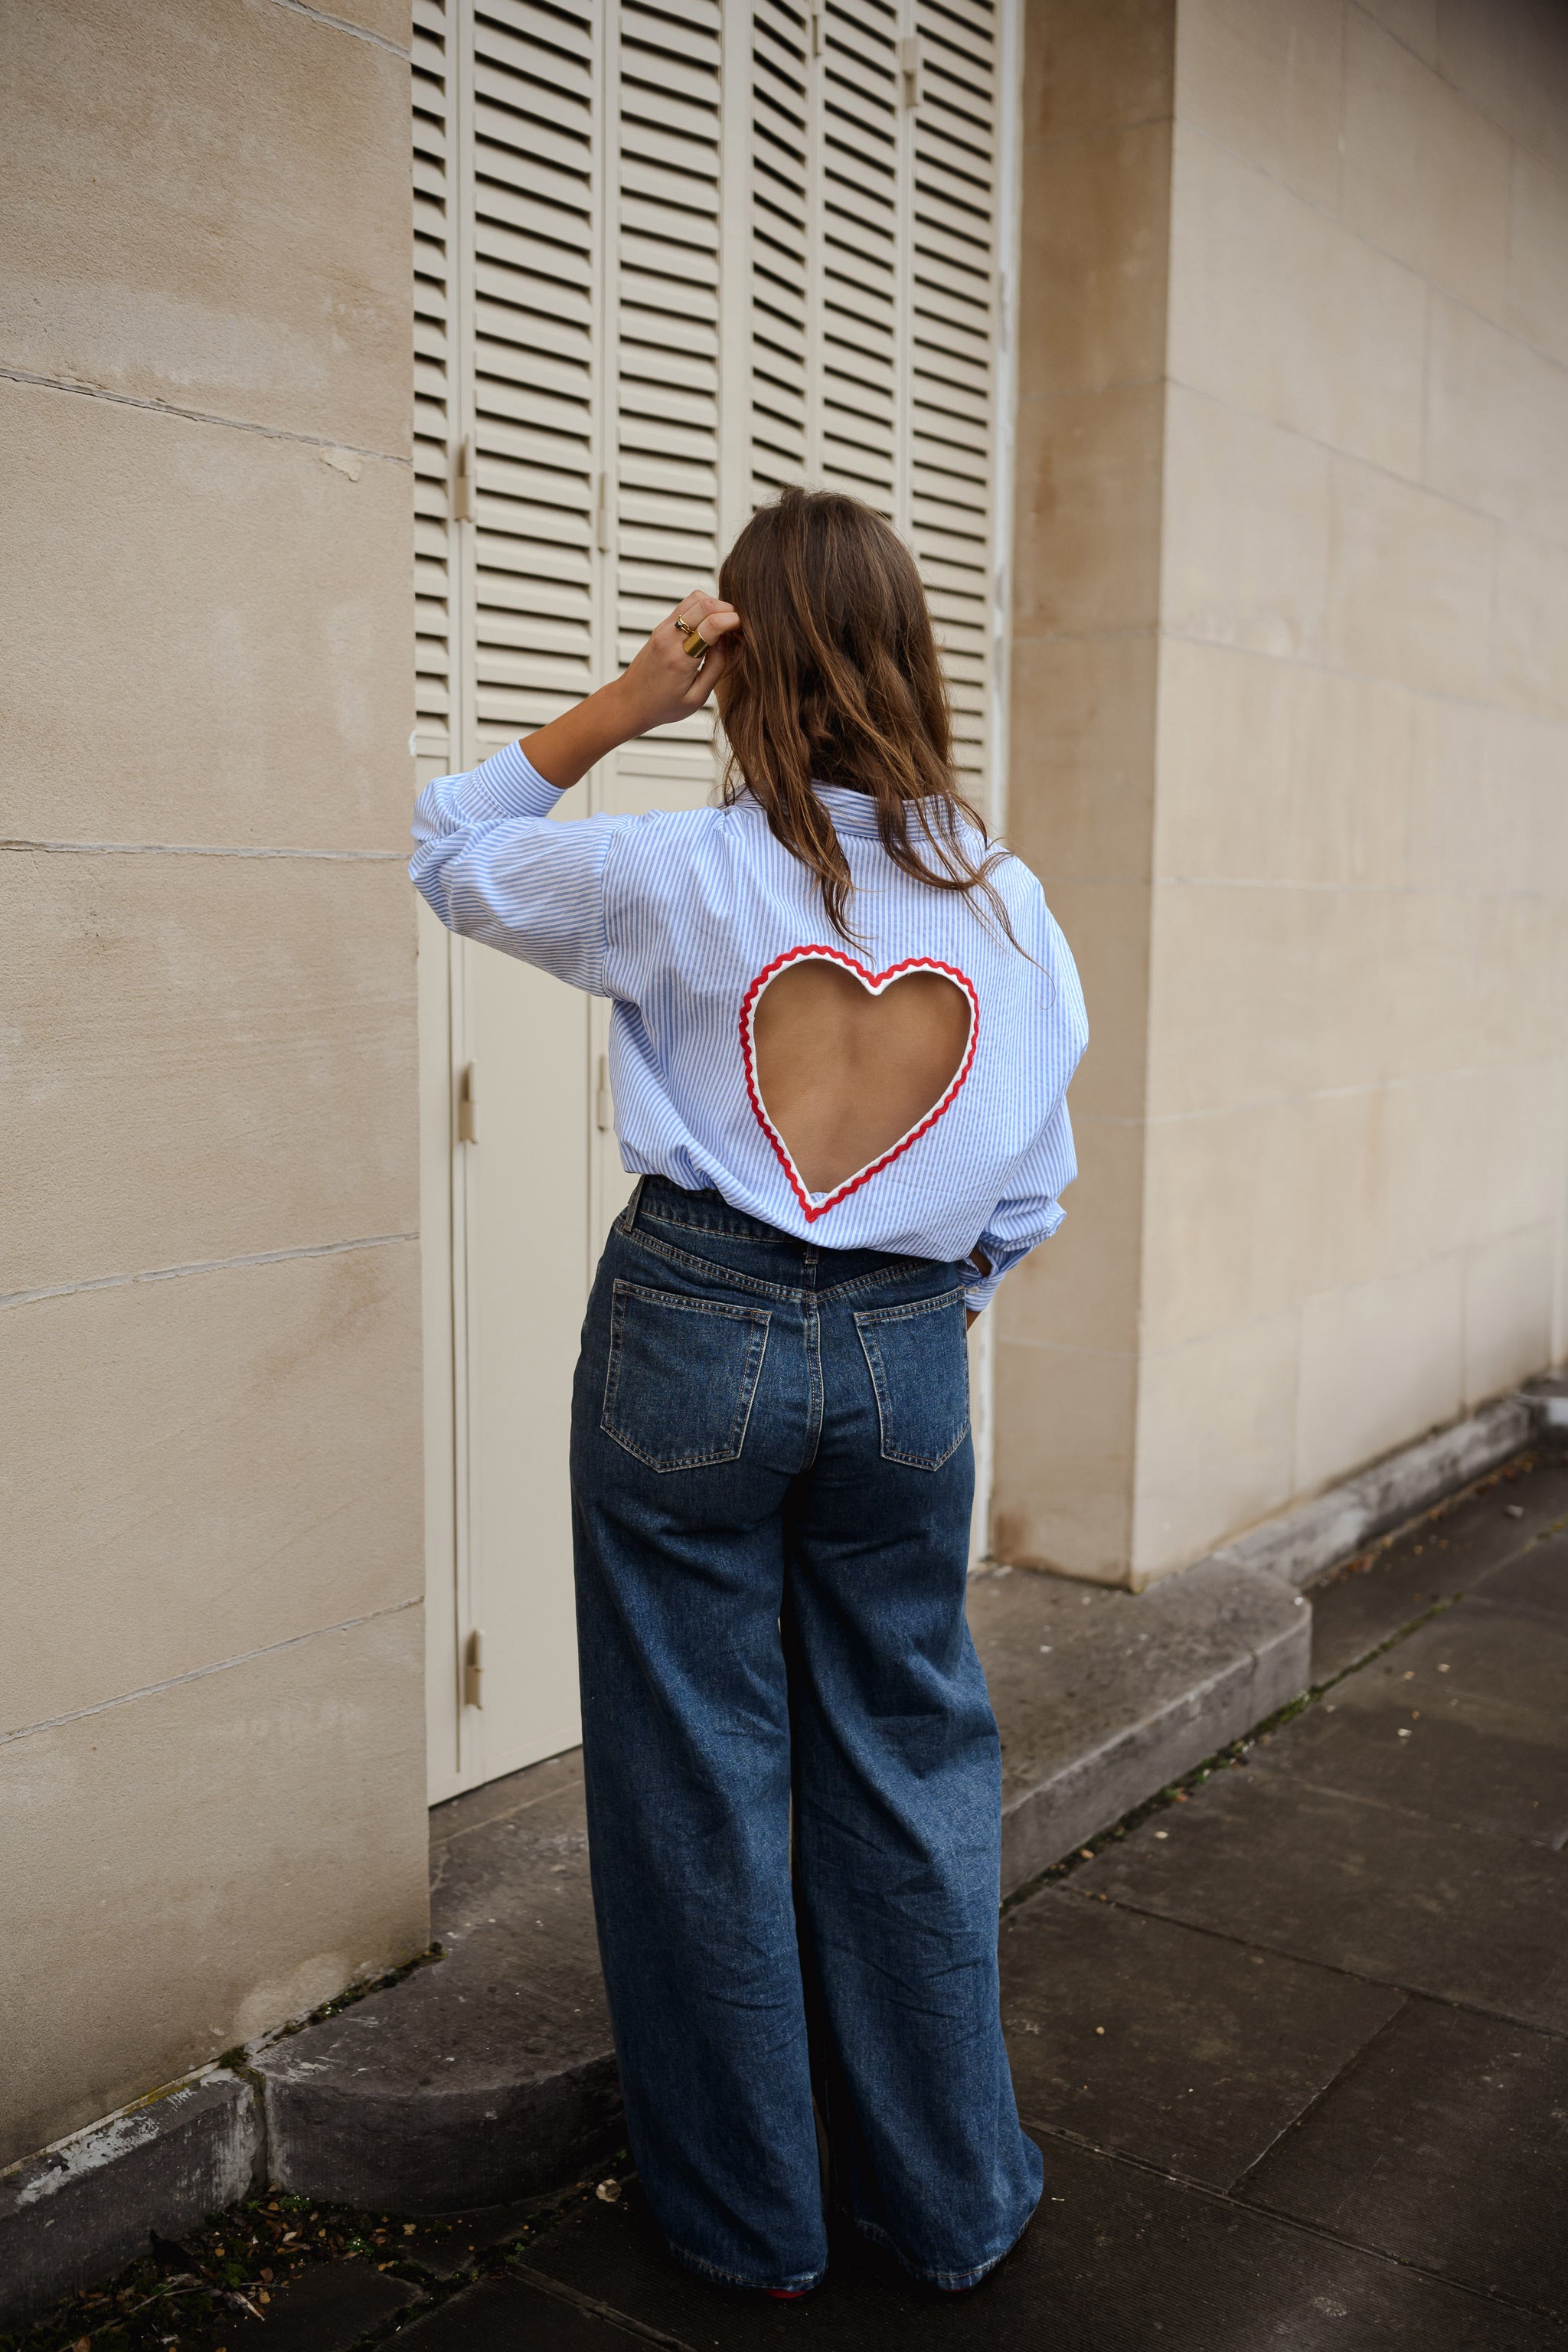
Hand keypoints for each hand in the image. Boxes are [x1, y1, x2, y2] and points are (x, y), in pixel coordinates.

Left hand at [609, 593, 740, 734]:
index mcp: (681, 659)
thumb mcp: (696, 698)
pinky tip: (710, 625)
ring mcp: (663, 629)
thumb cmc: (662, 706)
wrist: (629, 702)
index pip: (712, 624)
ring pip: (694, 598)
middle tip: (738, 626)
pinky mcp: (660, 627)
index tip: (744, 630)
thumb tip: (726, 641)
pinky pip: (685, 606)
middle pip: (704, 603)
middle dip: (728, 609)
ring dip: (715, 605)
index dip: (734, 621)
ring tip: (724, 624)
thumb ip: (715, 668)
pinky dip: (702, 608)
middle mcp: (670, 638)